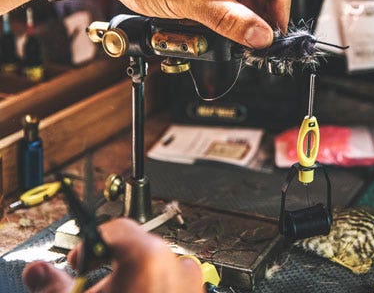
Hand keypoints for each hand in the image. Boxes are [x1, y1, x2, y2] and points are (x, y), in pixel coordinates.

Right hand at [23, 218, 202, 292]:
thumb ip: (53, 286)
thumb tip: (40, 272)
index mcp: (148, 259)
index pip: (117, 228)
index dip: (91, 244)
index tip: (80, 261)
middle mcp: (177, 266)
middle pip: (137, 247)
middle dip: (113, 265)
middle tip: (95, 289)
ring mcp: (191, 286)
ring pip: (157, 268)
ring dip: (135, 280)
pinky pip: (173, 286)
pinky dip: (155, 292)